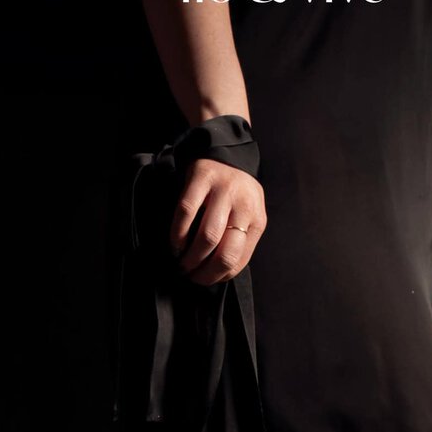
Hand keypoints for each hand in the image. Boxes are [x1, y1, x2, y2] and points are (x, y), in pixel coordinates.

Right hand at [170, 157, 266, 284]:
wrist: (225, 152)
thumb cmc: (234, 193)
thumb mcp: (246, 216)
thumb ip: (238, 240)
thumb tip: (218, 274)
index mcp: (257, 220)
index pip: (239, 260)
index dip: (218, 277)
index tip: (203, 280)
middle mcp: (244, 205)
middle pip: (225, 253)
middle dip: (204, 273)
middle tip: (190, 275)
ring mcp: (223, 190)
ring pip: (207, 237)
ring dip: (191, 258)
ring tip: (181, 263)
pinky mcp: (201, 178)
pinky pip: (186, 213)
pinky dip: (177, 235)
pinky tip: (175, 244)